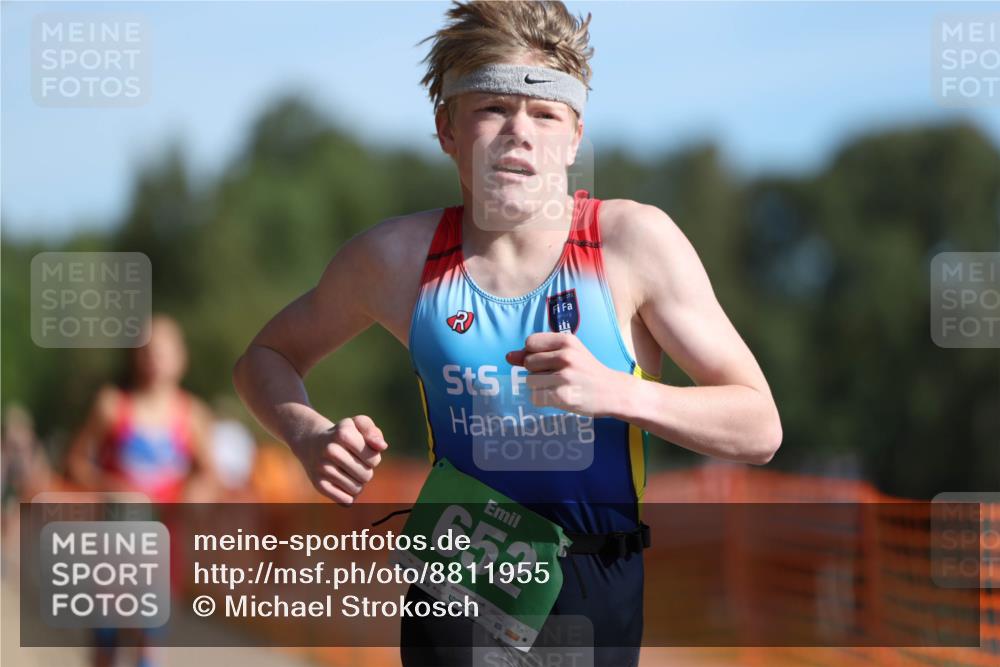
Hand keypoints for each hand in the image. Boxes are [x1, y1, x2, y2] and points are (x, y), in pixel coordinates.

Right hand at [291, 414, 387, 504]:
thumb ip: (373, 432)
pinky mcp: (318, 484)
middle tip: (355, 463)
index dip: (373, 458)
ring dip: (357, 483)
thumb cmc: (343, 434)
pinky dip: (349, 496)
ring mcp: (322, 468)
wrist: (312, 442)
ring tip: (348, 472)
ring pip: (356, 489)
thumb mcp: (358, 425)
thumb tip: (382, 447)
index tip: (362, 452)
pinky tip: (343, 484)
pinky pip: (345, 501)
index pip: (374, 459)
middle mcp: (331, 450)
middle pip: (366, 476)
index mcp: (343, 433)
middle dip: (365, 471)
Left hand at [505, 332, 624, 416]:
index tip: (548, 360)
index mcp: (567, 341)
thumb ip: (537, 352)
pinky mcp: (562, 396)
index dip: (533, 353)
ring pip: (530, 381)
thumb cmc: (586, 370)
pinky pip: (536, 397)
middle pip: (528, 363)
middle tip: (557, 375)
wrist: (613, 391)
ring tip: (559, 386)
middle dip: (537, 371)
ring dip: (540, 386)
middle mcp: (566, 356)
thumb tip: (508, 356)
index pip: (529, 343)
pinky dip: (544, 399)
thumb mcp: (568, 353)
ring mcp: (564, 377)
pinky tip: (560, 396)